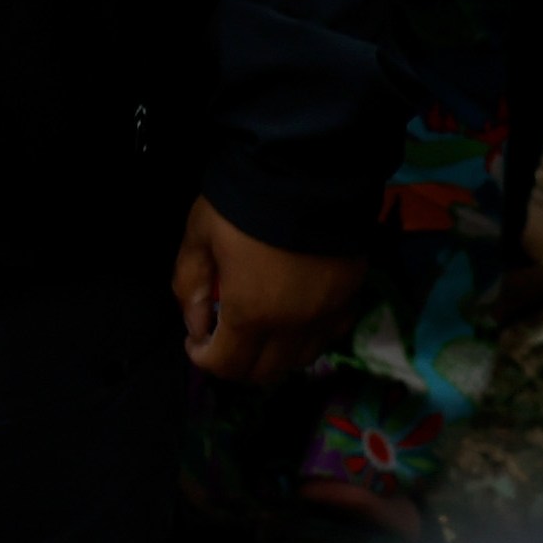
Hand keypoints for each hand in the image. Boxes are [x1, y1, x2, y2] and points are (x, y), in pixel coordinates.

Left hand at [170, 197, 362, 384]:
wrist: (306, 170)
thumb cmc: (244, 203)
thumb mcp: (199, 236)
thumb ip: (191, 284)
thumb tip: (195, 323)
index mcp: (251, 312)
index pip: (227, 365)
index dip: (203, 359)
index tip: (196, 341)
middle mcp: (293, 325)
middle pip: (264, 372)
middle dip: (236, 362)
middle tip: (223, 336)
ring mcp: (327, 314)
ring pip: (300, 359)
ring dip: (274, 354)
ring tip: (259, 326)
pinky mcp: (351, 296)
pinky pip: (329, 335)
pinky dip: (308, 336)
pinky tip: (295, 315)